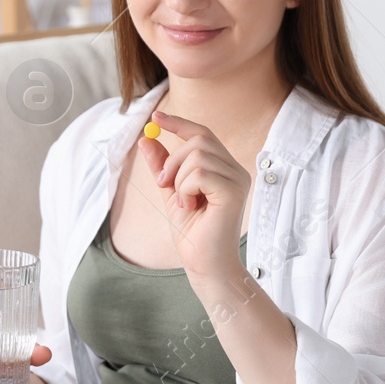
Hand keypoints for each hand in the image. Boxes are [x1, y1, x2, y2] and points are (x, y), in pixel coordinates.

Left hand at [137, 108, 248, 282]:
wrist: (205, 266)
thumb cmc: (193, 235)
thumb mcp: (171, 194)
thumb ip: (162, 167)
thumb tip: (147, 138)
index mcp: (224, 169)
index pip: (203, 134)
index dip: (178, 123)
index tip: (155, 117)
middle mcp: (235, 170)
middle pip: (199, 139)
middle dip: (173, 160)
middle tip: (163, 185)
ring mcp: (237, 180)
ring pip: (197, 156)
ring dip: (179, 179)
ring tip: (184, 203)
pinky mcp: (234, 192)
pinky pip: (199, 173)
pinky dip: (185, 188)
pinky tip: (191, 207)